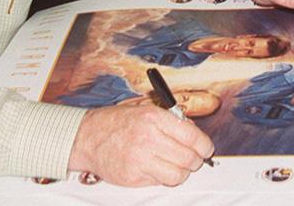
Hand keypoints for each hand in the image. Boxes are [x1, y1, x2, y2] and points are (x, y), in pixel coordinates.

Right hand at [68, 104, 212, 185]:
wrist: (88, 137)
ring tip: (177, 165)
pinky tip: (159, 169)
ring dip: (182, 172)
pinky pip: (161, 182)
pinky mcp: (133, 177)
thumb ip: (170, 121)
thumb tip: (194, 134)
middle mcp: (148, 138)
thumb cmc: (117, 123)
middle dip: (196, 161)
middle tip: (194, 159)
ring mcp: (140, 159)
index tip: (206, 148)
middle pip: (189, 158)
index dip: (204, 145)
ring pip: (178, 175)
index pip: (192, 136)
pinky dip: (165, 178)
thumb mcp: (145, 111)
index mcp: (154, 118)